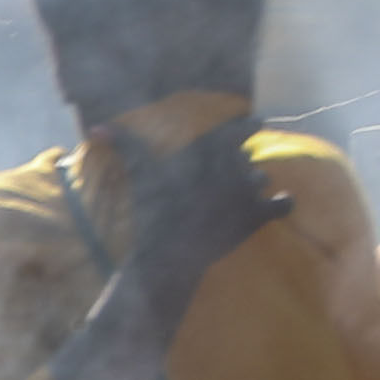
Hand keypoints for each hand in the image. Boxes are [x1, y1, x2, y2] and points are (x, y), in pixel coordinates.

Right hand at [112, 118, 290, 317]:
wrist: (168, 253)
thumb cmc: (151, 210)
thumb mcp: (139, 172)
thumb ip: (125, 145)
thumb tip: (96, 126)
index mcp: (211, 148)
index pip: (244, 126)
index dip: (248, 128)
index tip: (252, 127)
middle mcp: (235, 162)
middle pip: (248, 157)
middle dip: (239, 167)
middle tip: (225, 180)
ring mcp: (249, 189)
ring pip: (261, 179)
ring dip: (252, 188)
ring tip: (237, 200)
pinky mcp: (258, 215)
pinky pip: (283, 203)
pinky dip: (280, 205)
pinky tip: (273, 207)